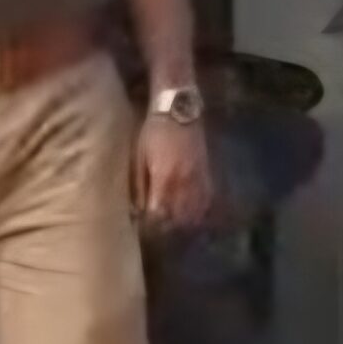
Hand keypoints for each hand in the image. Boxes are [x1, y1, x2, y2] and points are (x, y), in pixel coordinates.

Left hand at [136, 117, 213, 232]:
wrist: (179, 109)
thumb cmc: (153, 131)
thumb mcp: (139, 156)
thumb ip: (138, 185)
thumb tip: (136, 210)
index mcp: (164, 179)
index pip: (159, 214)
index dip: (151, 226)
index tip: (143, 231)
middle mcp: (184, 183)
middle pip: (178, 218)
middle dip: (167, 229)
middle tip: (157, 234)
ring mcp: (198, 179)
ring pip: (195, 212)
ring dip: (184, 223)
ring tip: (174, 229)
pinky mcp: (207, 173)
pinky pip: (206, 199)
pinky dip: (199, 211)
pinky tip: (193, 217)